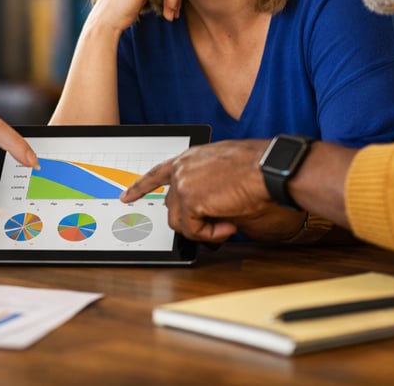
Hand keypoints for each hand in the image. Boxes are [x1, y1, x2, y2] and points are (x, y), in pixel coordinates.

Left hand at [121, 139, 271, 242]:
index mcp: (188, 158)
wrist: (265, 168)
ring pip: (179, 222)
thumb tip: (204, 210)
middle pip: (172, 207)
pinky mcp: (189, 200)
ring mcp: (182, 184)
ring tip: (226, 225)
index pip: (157, 173)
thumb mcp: (224, 169)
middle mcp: (181, 169)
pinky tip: (227, 228)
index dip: (141, 187)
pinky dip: (210, 234)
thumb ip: (206, 183)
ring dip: (203, 230)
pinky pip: (192, 230)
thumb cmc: (255, 166)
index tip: (127, 196)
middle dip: (191, 222)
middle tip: (215, 230)